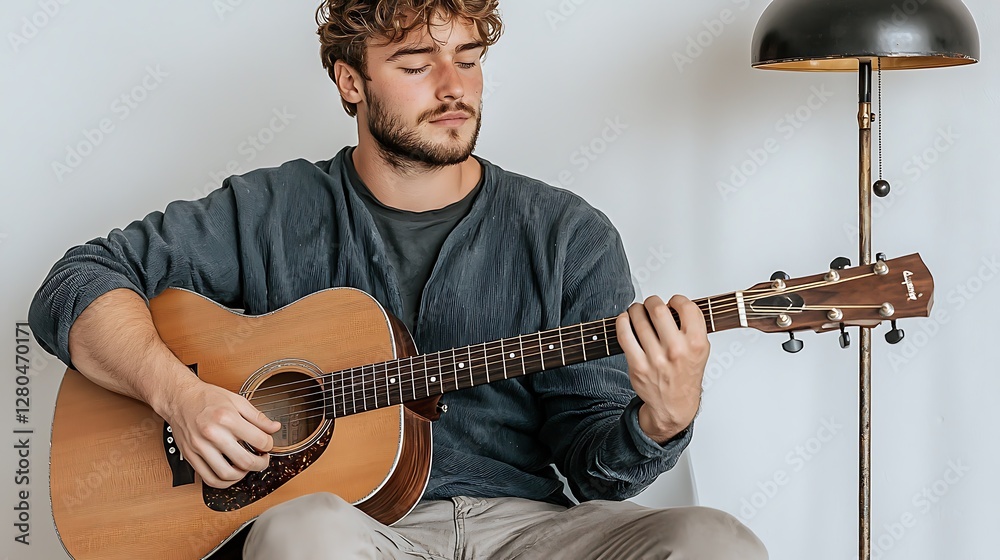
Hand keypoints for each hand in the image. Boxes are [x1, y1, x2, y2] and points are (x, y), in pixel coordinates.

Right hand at [157, 375, 281, 487]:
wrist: (180, 398)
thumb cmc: (207, 398)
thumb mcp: (237, 401)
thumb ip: (258, 417)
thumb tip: (274, 428)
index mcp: (227, 418)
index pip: (258, 440)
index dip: (269, 445)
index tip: (267, 444)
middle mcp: (212, 434)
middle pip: (245, 461)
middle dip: (260, 464)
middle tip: (262, 460)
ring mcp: (200, 447)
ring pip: (227, 474)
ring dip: (242, 475)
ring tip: (246, 467)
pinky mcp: (191, 456)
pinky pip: (208, 478)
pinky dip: (223, 482)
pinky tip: (231, 474)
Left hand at [616, 295, 709, 443]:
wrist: (675, 404)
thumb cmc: (686, 373)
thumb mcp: (702, 350)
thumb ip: (693, 326)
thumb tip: (673, 303)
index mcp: (696, 343)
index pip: (686, 307)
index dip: (677, 300)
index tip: (673, 303)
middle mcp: (676, 350)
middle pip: (658, 309)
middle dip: (652, 302)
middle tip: (651, 305)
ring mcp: (655, 359)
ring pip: (639, 319)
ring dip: (636, 310)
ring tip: (638, 311)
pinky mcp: (638, 365)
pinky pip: (624, 335)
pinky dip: (622, 322)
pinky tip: (625, 320)